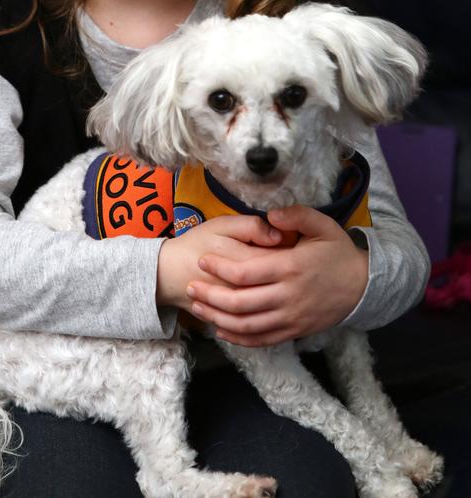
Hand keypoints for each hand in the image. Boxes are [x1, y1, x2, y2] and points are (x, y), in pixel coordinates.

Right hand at [156, 214, 282, 310]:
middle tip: (287, 263)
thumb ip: (250, 226)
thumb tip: (278, 235)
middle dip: (287, 274)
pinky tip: (268, 301)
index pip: (280, 258)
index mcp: (244, 260)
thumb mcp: (221, 225)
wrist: (169, 273)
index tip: (292, 243)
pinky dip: (267, 314)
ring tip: (277, 280)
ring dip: (279, 294)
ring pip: (270, 305)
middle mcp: (244, 288)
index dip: (291, 251)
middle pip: (279, 284)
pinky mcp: (233, 321)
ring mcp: (238, 308)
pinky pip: (257, 325)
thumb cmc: (197, 244)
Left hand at [186, 205, 368, 346]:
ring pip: (247, 325)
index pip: (247, 271)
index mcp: (291, 267)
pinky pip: (262, 340)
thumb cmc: (339, 252)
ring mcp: (291, 317)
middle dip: (210, 296)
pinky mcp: (295, 331)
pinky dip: (239, 338)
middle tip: (190, 288)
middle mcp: (288, 295)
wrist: (364, 286)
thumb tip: (270, 216)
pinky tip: (222, 330)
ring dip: (218, 319)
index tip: (203, 260)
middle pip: (240, 302)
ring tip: (198, 309)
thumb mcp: (323, 225)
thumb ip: (296, 215)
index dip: (220, 268)